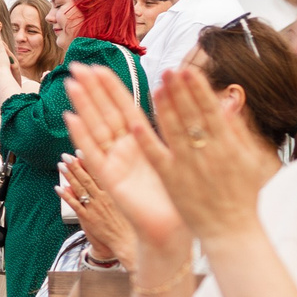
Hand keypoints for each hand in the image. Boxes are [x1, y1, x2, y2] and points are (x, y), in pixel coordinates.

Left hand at [59, 154, 135, 266]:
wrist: (126, 242)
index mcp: (114, 192)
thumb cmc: (128, 223)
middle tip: (66, 155)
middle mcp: (104, 198)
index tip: (81, 151)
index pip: (100, 173)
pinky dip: (66, 196)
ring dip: (69, 176)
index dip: (89, 162)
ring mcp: (95, 207)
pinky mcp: (88, 218)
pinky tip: (59, 188)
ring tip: (61, 166)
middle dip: (76, 166)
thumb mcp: (125, 202)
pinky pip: (75, 205)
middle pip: (88, 178)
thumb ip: (114, 189)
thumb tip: (107, 174)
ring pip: (80, 189)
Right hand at [60, 64, 185, 260]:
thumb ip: (196, 127)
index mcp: (144, 141)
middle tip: (75, 66)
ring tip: (71, 84)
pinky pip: (92, 155)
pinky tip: (71, 118)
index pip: (124, 107)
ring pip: (95, 128)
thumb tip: (225, 100)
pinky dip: (81, 137)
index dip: (111, 86)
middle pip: (105, 112)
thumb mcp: (187, 156)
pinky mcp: (110, 179)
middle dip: (91, 89)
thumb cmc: (180, 198)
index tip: (98, 66)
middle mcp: (126, 149)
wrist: (173, 230)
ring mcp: (115, 163)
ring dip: (83, 106)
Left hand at [144, 66, 279, 246]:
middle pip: (190, 116)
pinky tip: (135, 122)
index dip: (199, 90)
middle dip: (180, 91)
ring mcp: (188, 166)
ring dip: (163, 107)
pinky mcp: (172, 181)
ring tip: (156, 86)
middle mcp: (207, 153)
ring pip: (173, 131)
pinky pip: (157, 156)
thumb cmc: (241, 196)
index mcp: (228, 146)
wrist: (230, 231)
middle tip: (168, 69)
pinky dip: (147, 139)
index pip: (211, 111)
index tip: (189, 71)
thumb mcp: (246, 161)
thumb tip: (230, 103)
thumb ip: (236, 132)